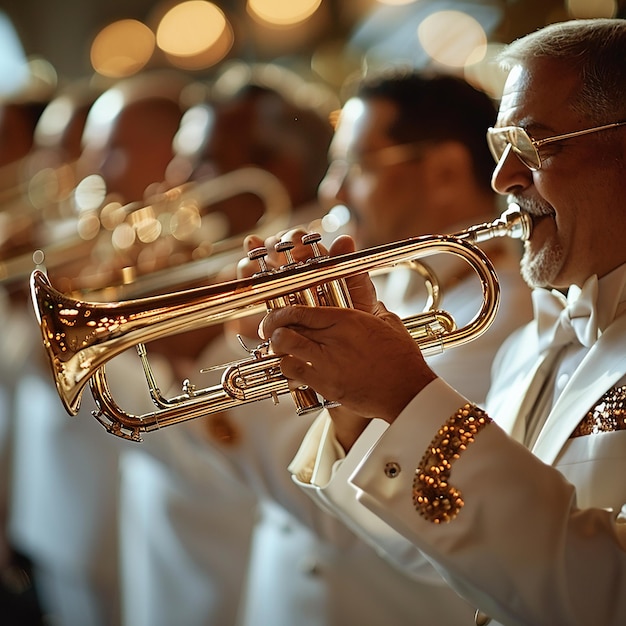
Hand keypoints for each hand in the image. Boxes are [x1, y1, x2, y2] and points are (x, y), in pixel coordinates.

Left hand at [259, 303, 436, 424]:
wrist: (407, 390)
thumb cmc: (401, 358)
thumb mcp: (388, 322)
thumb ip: (372, 305)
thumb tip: (368, 294)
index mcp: (345, 320)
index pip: (299, 311)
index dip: (280, 313)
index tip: (275, 317)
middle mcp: (332, 339)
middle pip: (286, 329)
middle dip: (272, 330)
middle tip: (269, 333)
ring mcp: (327, 364)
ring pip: (285, 351)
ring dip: (279, 350)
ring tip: (281, 351)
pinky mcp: (325, 385)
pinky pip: (294, 374)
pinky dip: (288, 370)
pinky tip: (293, 370)